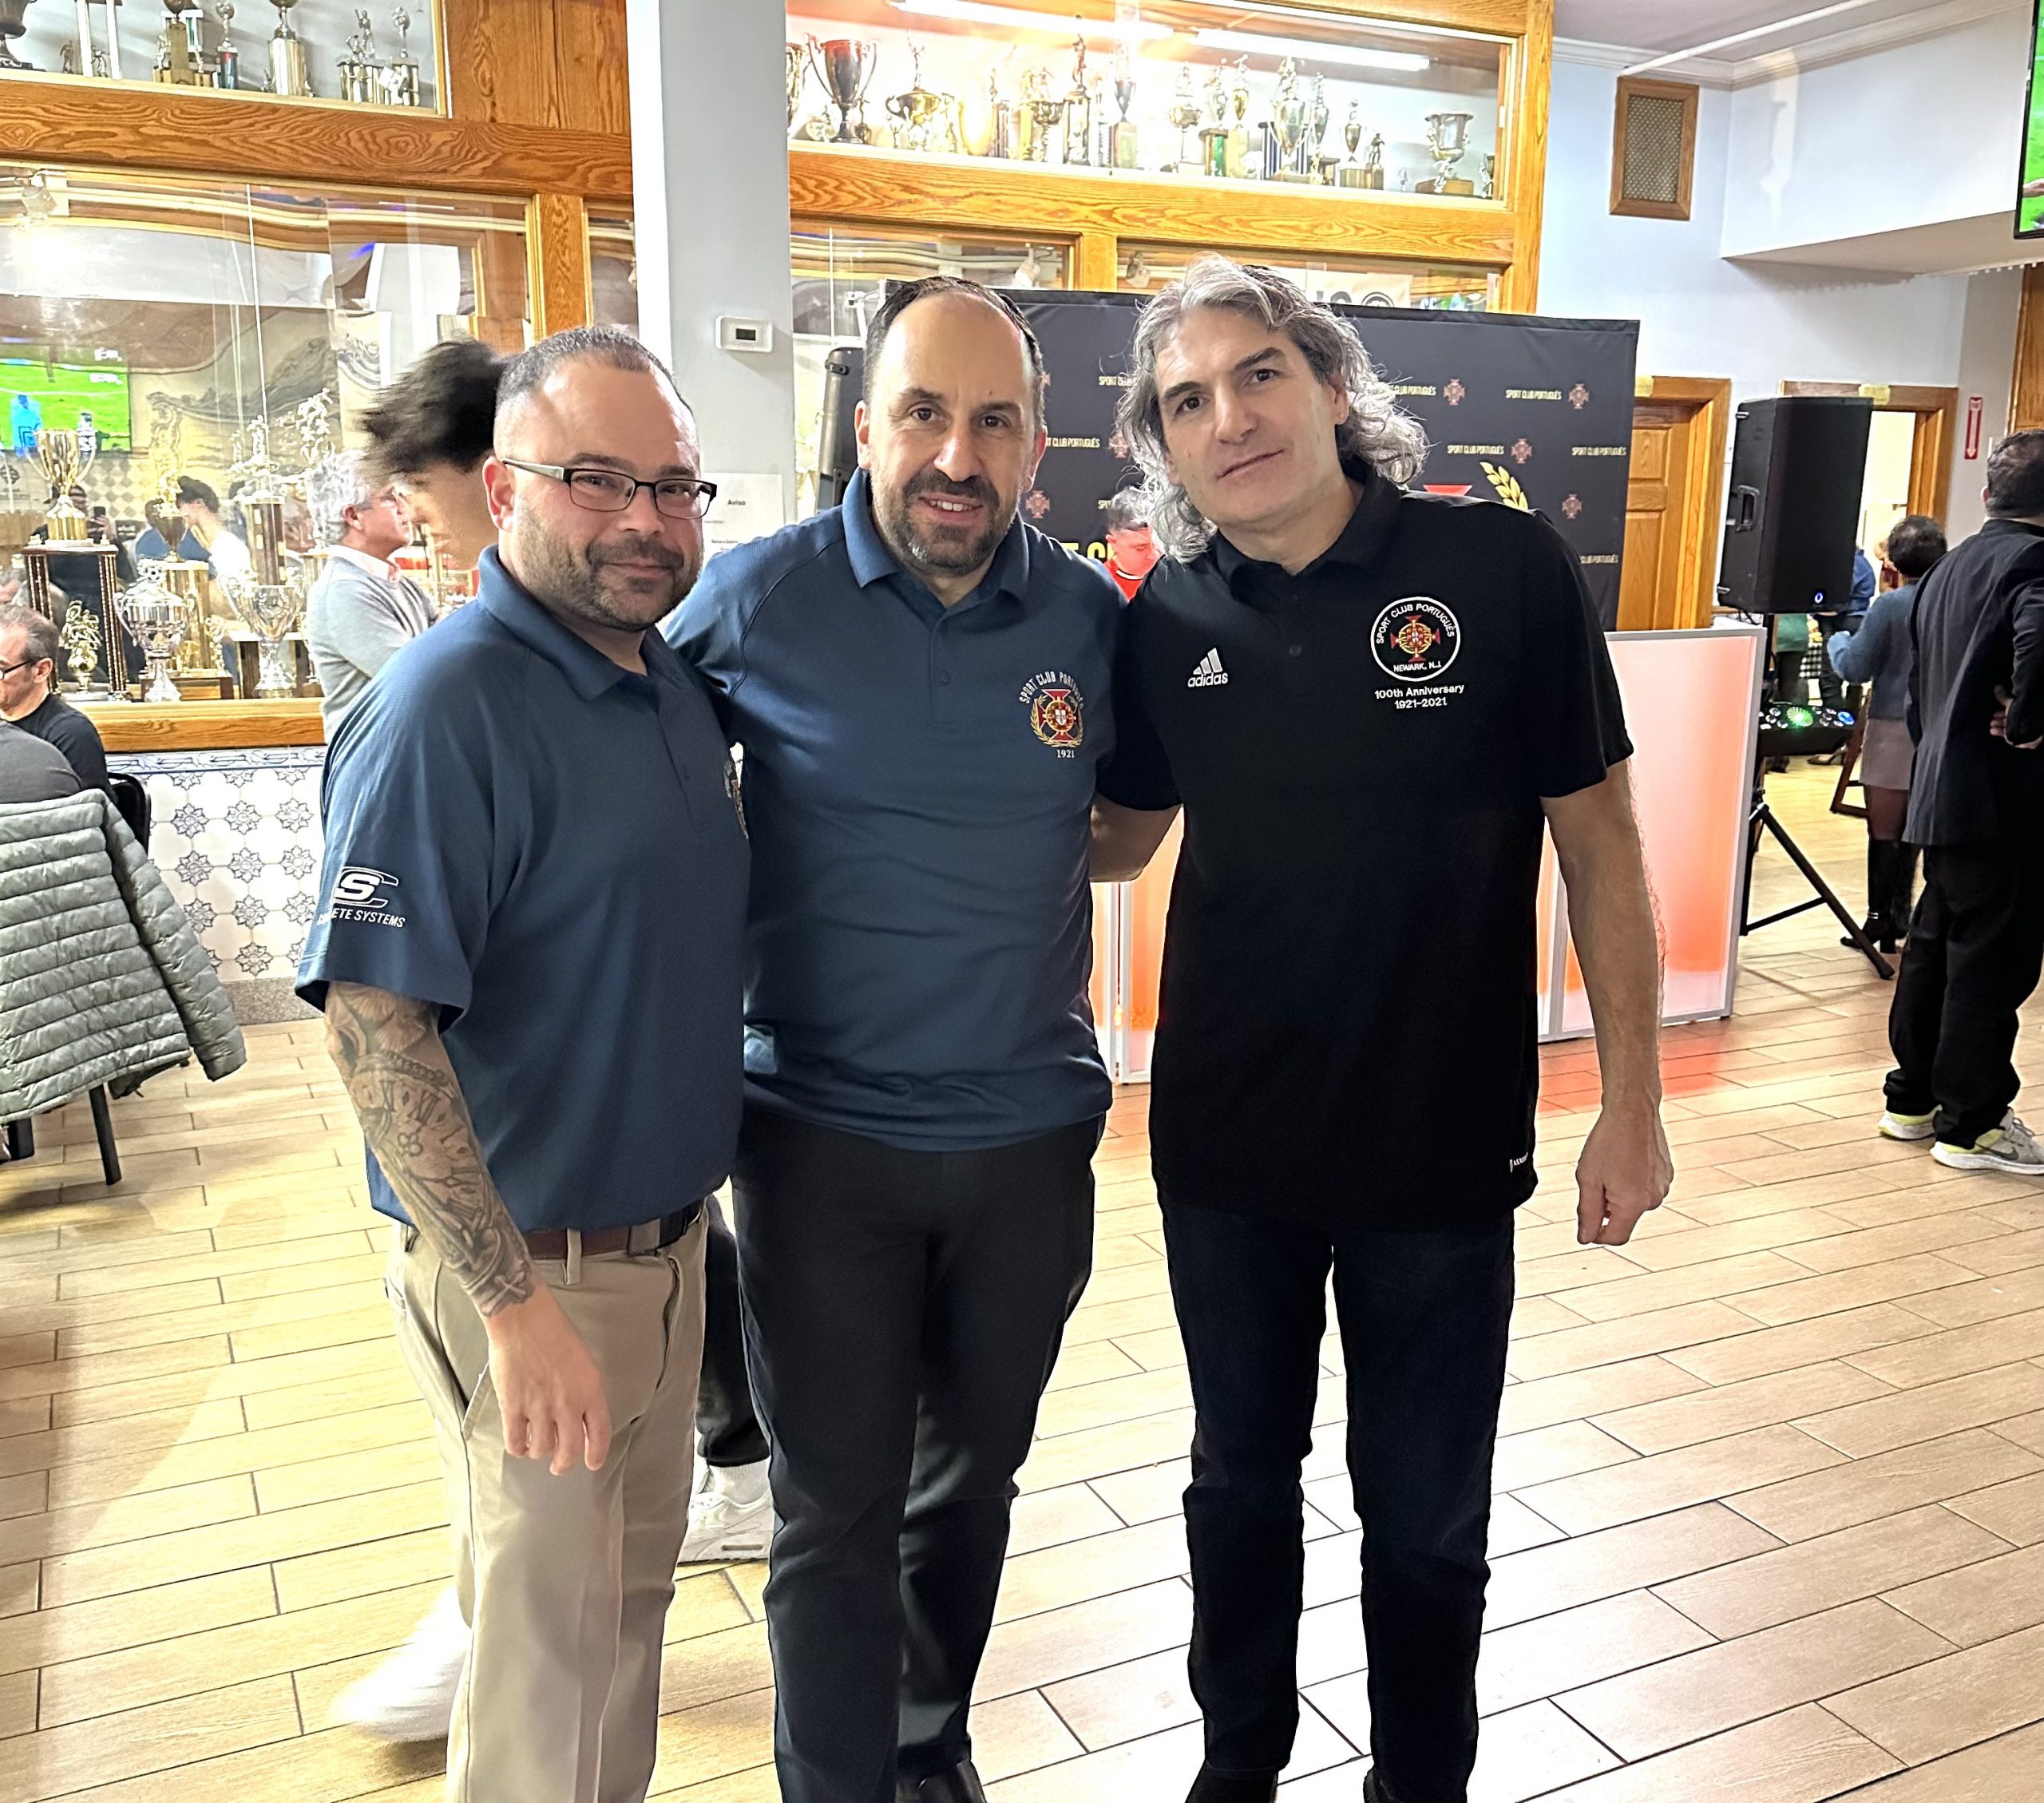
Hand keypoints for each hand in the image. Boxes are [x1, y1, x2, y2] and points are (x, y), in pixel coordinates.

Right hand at [483, 1285, 612, 1473]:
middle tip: (560, 1465)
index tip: (592, 1462)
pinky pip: (516, 1442)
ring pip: (542, 1450)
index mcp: (590, 1390)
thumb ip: (584, 1390)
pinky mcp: (513, 1407)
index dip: (596, 1454)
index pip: (599, 1434)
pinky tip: (519, 1443)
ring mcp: (539, 1408)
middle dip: (564, 1463)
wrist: (525, 1319)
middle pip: (569, 1450)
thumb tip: (581, 1413)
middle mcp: (567, 1404)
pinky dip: (518, 1448)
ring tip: (536, 1448)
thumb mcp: (584, 1361)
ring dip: (540, 1452)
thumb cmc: (553, 1331)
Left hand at [1575, 1101, 1673, 1246]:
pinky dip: (1632, 1181)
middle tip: (1596, 1178)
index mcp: (1633, 1204)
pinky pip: (1644, 1188)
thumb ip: (1587, 1213)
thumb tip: (1586, 1238)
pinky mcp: (1667, 1175)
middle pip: (1624, 1219)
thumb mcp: (1588, 1179)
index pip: (1615, 1238)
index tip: (1586, 1222)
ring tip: (1611, 1166)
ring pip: (1633, 1203)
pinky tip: (1624, 1160)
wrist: (1632, 1111)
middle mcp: (1653, 1200)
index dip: (1596, 1235)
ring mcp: (1663, 1187)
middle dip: (1606, 1208)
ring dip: (1619, 1194)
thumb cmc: (1609, 1141)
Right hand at [1990, 686, 2043, 750]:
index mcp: (2025, 711)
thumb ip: (2003, 697)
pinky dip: (2000, 733)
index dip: (2003, 711)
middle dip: (2000, 719)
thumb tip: (1997, 687)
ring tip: (1992, 725)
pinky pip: (2008, 736)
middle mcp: (2024, 720)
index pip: (2014, 711)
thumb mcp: (2011, 703)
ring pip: (2009, 728)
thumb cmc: (2021, 714)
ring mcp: (2022, 731)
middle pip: (2011, 720)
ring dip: (1999, 726)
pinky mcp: (2018, 740)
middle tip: (1993, 719)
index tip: (1995, 713)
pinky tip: (1993, 731)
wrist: (2026, 730)